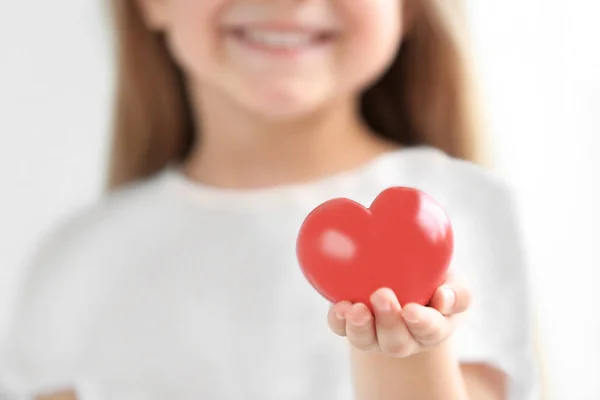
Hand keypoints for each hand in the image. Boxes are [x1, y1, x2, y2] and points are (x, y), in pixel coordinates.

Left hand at [327, 272, 470, 357]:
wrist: (404, 275)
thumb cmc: (435, 280)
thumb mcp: (453, 282)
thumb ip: (457, 291)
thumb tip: (443, 298)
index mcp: (432, 329)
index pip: (430, 331)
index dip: (421, 323)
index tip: (411, 309)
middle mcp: (402, 338)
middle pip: (396, 342)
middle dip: (388, 322)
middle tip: (382, 296)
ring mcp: (375, 335)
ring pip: (366, 341)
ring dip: (360, 327)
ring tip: (356, 308)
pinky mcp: (350, 325)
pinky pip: (341, 328)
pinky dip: (338, 320)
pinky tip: (339, 306)